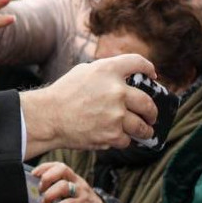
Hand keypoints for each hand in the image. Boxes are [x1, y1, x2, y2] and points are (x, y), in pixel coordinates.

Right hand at [20, 54, 158, 158]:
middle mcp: (117, 91)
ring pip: (142, 126)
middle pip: (148, 102)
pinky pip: (127, 140)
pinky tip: (117, 138)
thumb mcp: (84, 71)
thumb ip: (106, 72)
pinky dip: (123, 140)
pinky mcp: (112, 135)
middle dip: (152, 111)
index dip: (149, 68)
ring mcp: (116, 114)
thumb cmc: (63, 93)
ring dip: (145, 129)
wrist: (49, 117)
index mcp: (109, 70)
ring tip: (145, 131)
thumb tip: (123, 76)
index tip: (153, 76)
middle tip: (151, 115)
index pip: (138, 63)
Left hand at [31, 162, 107, 202]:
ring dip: (49, 194)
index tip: (34, 174)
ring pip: (64, 185)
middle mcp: (77, 183)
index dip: (46, 167)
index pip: (59, 165)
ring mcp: (81, 193)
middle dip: (47, 177)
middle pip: (62, 169)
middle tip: (40, 190)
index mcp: (72, 179)